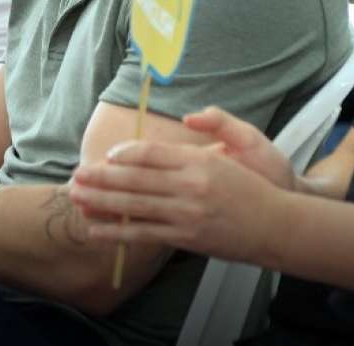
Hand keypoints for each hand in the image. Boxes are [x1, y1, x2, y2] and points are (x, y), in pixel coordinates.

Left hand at [69, 108, 291, 263]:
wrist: (278, 224)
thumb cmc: (254, 184)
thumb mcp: (241, 145)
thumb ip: (214, 126)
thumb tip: (189, 116)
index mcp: (199, 161)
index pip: (152, 153)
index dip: (125, 153)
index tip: (106, 155)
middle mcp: (190, 186)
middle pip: (136, 180)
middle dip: (101, 178)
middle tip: (76, 175)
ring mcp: (186, 214)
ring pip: (135, 207)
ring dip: (101, 203)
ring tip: (76, 197)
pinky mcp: (186, 237)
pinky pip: (145, 234)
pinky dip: (118, 233)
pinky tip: (96, 230)